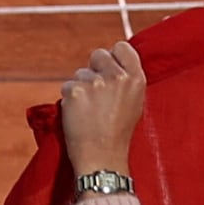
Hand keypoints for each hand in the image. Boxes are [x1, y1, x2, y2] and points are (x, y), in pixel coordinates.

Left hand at [61, 43, 145, 178]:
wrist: (102, 157)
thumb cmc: (119, 133)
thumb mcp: (136, 102)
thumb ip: (126, 79)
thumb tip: (113, 61)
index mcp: (136, 78)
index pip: (121, 47)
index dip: (113, 57)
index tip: (109, 68)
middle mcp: (117, 76)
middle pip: (98, 54)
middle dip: (94, 69)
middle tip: (97, 92)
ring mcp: (95, 82)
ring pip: (80, 72)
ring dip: (81, 87)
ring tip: (90, 110)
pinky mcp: (75, 91)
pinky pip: (68, 86)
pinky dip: (70, 99)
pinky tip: (79, 114)